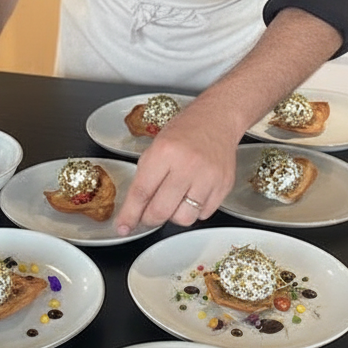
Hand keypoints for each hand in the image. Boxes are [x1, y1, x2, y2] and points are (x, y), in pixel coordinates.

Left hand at [115, 99, 241, 233]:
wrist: (217, 119)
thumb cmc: (183, 133)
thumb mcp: (156, 148)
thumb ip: (145, 178)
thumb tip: (134, 211)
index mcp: (164, 152)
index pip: (142, 192)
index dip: (130, 214)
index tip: (123, 227)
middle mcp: (187, 165)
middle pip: (161, 210)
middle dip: (149, 219)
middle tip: (148, 217)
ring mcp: (208, 177)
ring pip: (184, 218)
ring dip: (174, 216)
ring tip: (175, 200)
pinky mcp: (224, 186)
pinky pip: (203, 215)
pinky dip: (194, 210)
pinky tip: (192, 194)